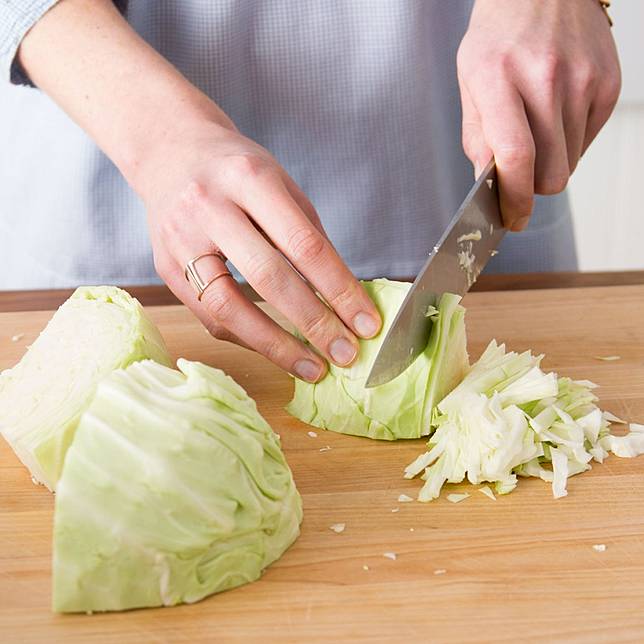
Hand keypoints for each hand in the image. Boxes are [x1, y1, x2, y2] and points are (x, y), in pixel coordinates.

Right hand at [142, 117, 381, 381]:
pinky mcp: (164, 267)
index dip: (340, 289)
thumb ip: (308, 237)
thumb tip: (343, 299)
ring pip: (228, 306)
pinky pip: (209, 315)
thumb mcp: (281, 184)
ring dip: (275, 345)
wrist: (171, 152)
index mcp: (250, 178)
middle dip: (314, 323)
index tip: (367, 323)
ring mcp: (180, 238)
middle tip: (346, 355)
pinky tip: (277, 350)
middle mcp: (209, 206)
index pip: (304, 245)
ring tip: (312, 368)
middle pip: (268, 277)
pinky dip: (248, 338)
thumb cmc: (238, 171)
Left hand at [457, 0, 620, 229]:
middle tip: (519, 176)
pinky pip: (587, 142)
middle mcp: (546, 78)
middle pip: (551, 173)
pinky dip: (569, 143)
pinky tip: (555, 115)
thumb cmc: (499, 37)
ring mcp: (584, 80)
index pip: (515, 156)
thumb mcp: (470, 80)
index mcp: (499, 78)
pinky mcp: (609, 84)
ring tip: (535, 131)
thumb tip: (488, 185)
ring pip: (570, 164)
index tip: (512, 218)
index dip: (514, 199)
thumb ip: (477, 137)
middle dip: (532, 188)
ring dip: (550, 164)